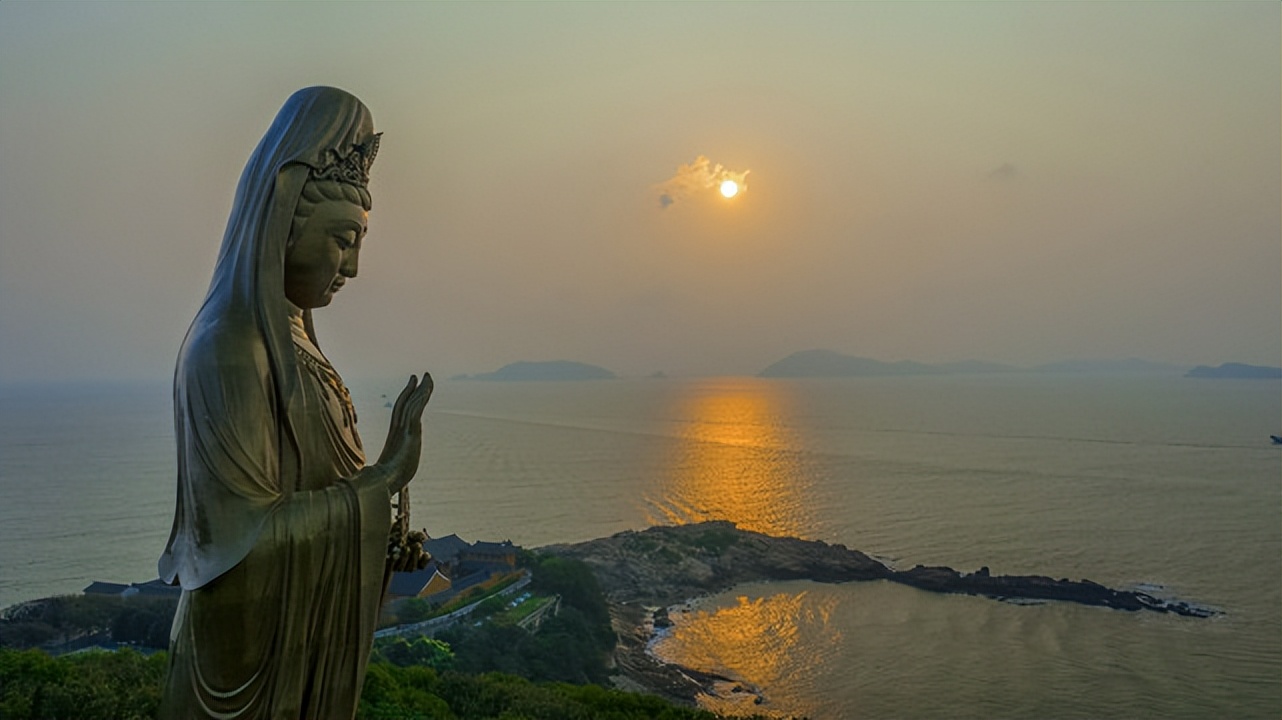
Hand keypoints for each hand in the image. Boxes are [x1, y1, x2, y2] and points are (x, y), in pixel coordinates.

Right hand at [377, 372, 432, 492]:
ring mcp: (403, 429)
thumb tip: (390, 473)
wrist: (383, 482)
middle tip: (420, 376)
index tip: (412, 387)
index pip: (400, 411)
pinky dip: (421, 398)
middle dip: (413, 389)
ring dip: (421, 390)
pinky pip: (416, 409)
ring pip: (412, 403)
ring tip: (427, 378)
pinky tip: (426, 389)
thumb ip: (394, 464)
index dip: (406, 398)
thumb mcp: (394, 469)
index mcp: (394, 435)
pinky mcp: (410, 431)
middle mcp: (397, 428)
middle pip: (405, 403)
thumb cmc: (386, 480)